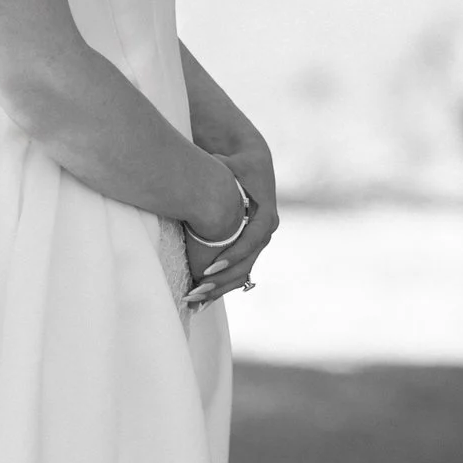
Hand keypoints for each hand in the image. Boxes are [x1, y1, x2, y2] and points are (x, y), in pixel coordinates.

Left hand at [185, 137, 278, 308]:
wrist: (252, 163)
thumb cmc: (240, 162)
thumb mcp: (234, 162)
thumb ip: (225, 165)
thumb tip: (213, 160)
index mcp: (267, 215)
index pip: (251, 241)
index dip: (231, 256)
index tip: (210, 269)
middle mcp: (266, 231)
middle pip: (246, 264)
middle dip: (221, 281)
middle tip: (196, 291)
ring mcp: (259, 241)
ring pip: (242, 273)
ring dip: (219, 289)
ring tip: (196, 301)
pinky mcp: (249, 246)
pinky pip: (238, 271)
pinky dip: (222, 285)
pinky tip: (203, 299)